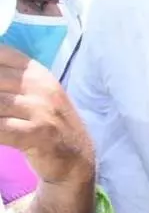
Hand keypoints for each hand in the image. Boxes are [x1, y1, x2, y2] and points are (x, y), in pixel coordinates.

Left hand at [0, 47, 93, 184]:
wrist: (77, 158)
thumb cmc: (50, 124)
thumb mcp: (39, 95)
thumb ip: (14, 80)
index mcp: (39, 74)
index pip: (2, 54)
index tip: (0, 90)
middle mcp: (41, 87)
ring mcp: (41, 110)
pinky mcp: (37, 133)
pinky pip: (1, 128)